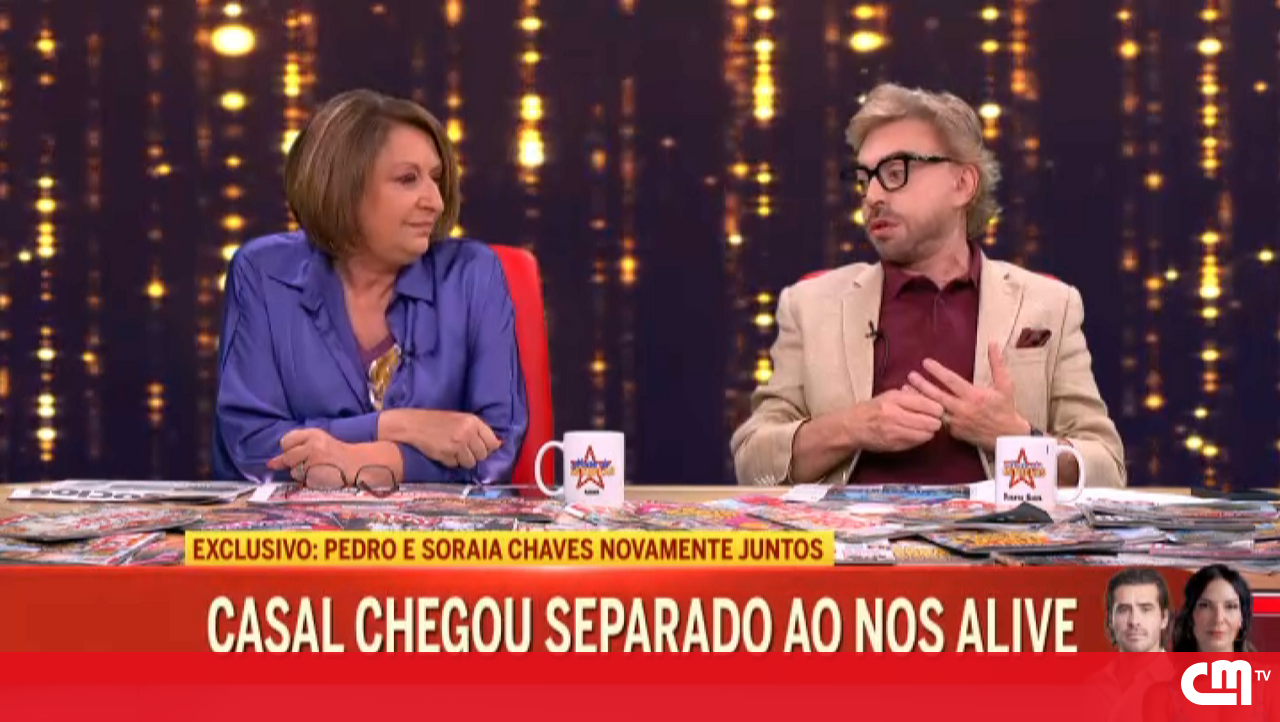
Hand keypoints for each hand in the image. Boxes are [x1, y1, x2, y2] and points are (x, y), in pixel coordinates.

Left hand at [267, 428, 354, 484]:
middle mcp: (312, 445)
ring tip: (319, 468)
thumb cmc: (336, 454)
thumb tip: (271, 463)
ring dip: (303, 472)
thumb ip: (297, 447)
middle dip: (294, 462)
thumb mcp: (319, 442)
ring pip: (293, 470)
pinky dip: (309, 480)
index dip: (290, 449)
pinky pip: (303, 480)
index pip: (286, 441)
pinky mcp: (315, 475)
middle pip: (287, 456)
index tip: (299, 452)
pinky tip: (321, 475)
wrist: (357, 464)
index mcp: (313, 433)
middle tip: (311, 461)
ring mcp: (313, 461)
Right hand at [389, 409, 501, 468]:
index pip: (492, 442)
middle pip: (482, 455)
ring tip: (453, 452)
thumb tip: (499, 445)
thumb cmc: (438, 421)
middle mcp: (467, 432)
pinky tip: (444, 453)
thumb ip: (478, 431)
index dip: (488, 448)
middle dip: (475, 455)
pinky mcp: (446, 454)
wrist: (414, 424)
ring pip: (471, 463)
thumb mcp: (461, 419)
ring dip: (463, 461)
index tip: (482, 449)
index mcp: (473, 421)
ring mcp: (457, 444)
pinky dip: (451, 462)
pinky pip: (456, 465)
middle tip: (464, 450)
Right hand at [846, 388, 945, 452]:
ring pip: (926, 434)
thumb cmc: (873, 408)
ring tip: (926, 427)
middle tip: (935, 420)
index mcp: (894, 399)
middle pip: (930, 421)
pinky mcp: (894, 445)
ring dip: (929, 431)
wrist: (852, 426)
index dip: (937, 409)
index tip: (938, 410)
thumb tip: (934, 402)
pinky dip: (920, 439)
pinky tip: (915, 434)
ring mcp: (894, 432)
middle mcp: (895, 415)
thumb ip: (911, 397)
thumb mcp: (890, 395)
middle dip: (936, 421)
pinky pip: (917, 443)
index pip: (927, 404)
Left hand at [905, 342, 1029, 451]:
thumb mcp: (1005, 384)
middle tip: (910, 375)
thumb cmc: (1006, 408)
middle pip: (937, 395)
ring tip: (905, 389)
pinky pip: (937, 421)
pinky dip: (925, 413)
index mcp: (974, 395)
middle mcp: (963, 409)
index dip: (937, 371)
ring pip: (933, 410)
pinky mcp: (954, 432)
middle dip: (922, 385)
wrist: (1007, 436)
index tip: (925, 362)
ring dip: (918, 399)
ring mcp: (957, 422)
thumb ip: (997, 363)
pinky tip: (914, 406)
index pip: (951, 381)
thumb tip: (993, 344)